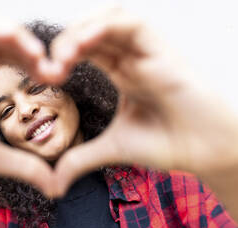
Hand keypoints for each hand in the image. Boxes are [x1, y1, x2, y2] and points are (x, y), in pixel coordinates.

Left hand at [50, 7, 237, 205]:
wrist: (205, 152)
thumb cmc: (167, 144)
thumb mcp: (113, 149)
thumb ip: (81, 159)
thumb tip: (54, 182)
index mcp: (123, 73)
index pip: (88, 49)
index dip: (63, 54)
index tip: (47, 75)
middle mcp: (133, 58)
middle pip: (94, 31)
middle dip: (67, 41)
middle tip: (51, 64)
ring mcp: (148, 52)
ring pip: (111, 20)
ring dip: (83, 29)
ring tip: (65, 52)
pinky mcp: (164, 52)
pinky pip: (134, 26)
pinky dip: (107, 26)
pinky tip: (86, 42)